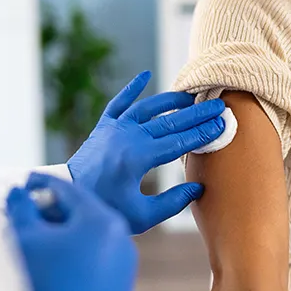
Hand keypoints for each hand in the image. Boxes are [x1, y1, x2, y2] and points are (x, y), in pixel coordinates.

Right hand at [6, 173, 137, 290]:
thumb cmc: (46, 288)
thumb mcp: (26, 240)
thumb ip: (21, 208)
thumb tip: (19, 193)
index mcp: (101, 219)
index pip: (68, 189)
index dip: (42, 183)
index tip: (26, 183)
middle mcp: (120, 238)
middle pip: (81, 214)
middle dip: (52, 213)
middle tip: (27, 214)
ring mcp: (125, 265)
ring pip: (90, 239)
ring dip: (64, 237)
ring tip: (36, 244)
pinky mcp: (122, 288)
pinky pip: (96, 261)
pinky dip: (75, 258)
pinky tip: (53, 269)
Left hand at [67, 71, 225, 233]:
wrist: (68, 199)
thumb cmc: (105, 209)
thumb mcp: (141, 216)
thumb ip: (172, 203)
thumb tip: (198, 188)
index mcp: (138, 158)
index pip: (179, 142)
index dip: (202, 133)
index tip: (221, 124)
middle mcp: (127, 137)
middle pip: (169, 122)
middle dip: (196, 114)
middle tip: (218, 105)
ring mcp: (114, 129)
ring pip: (147, 108)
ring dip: (171, 100)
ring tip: (192, 96)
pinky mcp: (102, 127)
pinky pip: (118, 103)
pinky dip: (131, 88)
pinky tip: (144, 74)